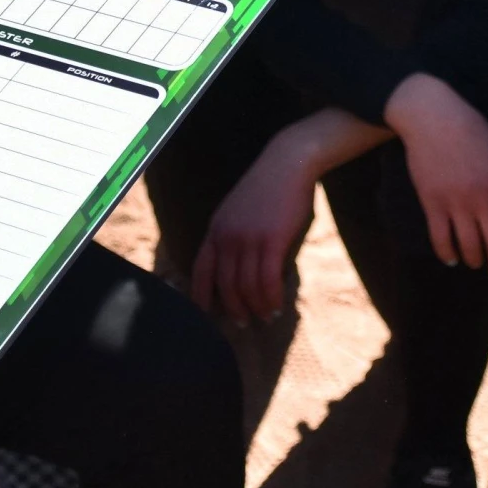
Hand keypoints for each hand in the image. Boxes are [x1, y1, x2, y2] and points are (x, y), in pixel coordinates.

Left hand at [191, 136, 317, 325]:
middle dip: (233, 308)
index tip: (206, 315)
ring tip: (266, 317)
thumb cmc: (267, 189)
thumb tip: (240, 268)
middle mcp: (226, 237)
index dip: (201, 295)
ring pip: (246, 286)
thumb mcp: (238, 212)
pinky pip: (267, 280)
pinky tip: (278, 305)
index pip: (201, 269)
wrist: (286, 164)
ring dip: (256, 307)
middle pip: (224, 284)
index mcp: (215, 229)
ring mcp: (247, 239)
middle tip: (243, 324)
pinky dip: (272, 298)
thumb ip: (235, 237)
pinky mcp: (271, 241)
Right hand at [384, 73, 487, 276]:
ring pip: (469, 245)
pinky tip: (451, 259)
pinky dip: (446, 253)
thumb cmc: (473, 132)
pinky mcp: (432, 201)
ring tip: (475, 264)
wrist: (433, 118)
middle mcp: (484, 198)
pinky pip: (440, 236)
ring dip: (475, 260)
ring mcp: (456, 202)